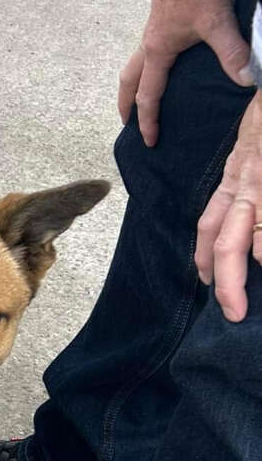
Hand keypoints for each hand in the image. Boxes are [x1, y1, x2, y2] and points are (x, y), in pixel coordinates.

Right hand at [119, 0, 252, 147]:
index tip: (150, 141)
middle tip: (127, 124)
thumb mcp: (218, 20)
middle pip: (130, 80)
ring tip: (138, 97)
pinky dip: (148, 65)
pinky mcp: (163, 16)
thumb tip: (247, 79)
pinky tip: (164, 64)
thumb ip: (232, 52)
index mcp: (158, 50)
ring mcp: (154, 28)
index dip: (148, 121)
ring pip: (136, 64)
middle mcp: (150, 43)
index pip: (148, 95)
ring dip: (134, 84)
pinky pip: (148, 50)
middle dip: (127, 105)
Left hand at [195, 90, 261, 320]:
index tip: (205, 280)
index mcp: (238, 173)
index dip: (205, 254)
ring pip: (243, 235)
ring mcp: (260, 178)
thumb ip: (251, 175)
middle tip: (231, 313)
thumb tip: (256, 216)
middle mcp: (245, 179)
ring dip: (240, 275)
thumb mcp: (257, 147)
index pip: (211, 220)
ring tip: (241, 306)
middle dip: (224, 281)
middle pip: (223, 238)